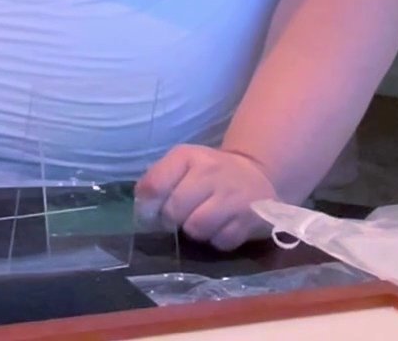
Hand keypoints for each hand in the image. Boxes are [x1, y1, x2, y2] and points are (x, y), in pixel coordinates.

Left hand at [135, 145, 279, 250]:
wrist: (255, 173)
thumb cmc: (209, 171)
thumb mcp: (181, 164)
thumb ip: (157, 180)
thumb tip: (143, 209)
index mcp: (189, 156)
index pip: (155, 186)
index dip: (148, 207)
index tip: (153, 213)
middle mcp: (212, 172)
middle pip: (174, 211)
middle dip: (172, 220)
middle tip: (181, 217)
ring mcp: (233, 196)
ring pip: (197, 229)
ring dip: (195, 232)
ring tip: (202, 221)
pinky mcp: (250, 219)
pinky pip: (221, 241)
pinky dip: (217, 240)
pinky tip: (222, 227)